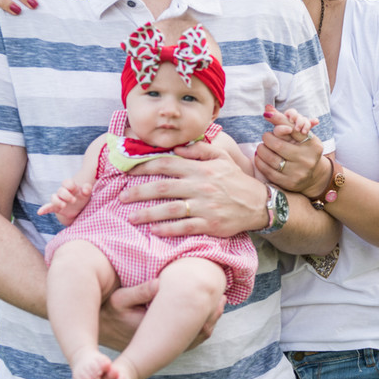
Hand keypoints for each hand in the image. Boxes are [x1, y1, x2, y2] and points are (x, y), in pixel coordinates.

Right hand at [37, 179, 92, 225]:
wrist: (79, 208)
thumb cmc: (82, 198)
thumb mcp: (87, 193)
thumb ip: (87, 189)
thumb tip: (86, 189)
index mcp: (70, 187)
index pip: (67, 182)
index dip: (70, 185)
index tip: (75, 189)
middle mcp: (63, 192)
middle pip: (60, 190)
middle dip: (66, 195)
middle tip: (74, 201)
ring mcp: (58, 200)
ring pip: (53, 198)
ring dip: (58, 201)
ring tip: (64, 205)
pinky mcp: (56, 208)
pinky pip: (48, 207)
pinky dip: (44, 209)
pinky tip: (39, 212)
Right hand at [95, 281, 223, 350]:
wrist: (93, 328)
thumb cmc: (107, 311)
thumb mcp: (121, 299)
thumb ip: (142, 291)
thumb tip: (161, 282)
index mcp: (156, 332)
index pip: (190, 327)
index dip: (207, 314)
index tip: (217, 296)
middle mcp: (161, 344)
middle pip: (196, 334)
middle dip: (211, 317)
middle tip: (222, 299)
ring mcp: (161, 347)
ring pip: (192, 339)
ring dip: (206, 322)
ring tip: (218, 303)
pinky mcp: (159, 345)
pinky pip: (185, 340)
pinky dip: (197, 327)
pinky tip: (203, 313)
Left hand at [119, 141, 268, 236]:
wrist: (258, 204)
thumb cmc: (235, 180)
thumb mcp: (222, 157)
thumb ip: (200, 149)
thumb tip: (178, 147)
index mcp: (199, 168)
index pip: (166, 164)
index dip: (144, 166)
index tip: (128, 170)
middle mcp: (199, 186)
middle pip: (162, 187)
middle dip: (138, 191)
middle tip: (121, 197)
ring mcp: (204, 206)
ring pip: (169, 209)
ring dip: (147, 213)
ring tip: (130, 218)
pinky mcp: (209, 224)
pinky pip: (183, 227)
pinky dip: (167, 229)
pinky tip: (153, 231)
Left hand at [254, 105, 327, 194]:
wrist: (314, 176)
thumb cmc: (303, 150)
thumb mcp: (301, 135)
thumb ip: (286, 121)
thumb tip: (267, 108)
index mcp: (312, 144)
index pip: (292, 128)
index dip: (278, 119)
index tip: (266, 114)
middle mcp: (307, 158)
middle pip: (278, 144)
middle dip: (267, 138)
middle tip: (266, 137)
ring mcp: (298, 173)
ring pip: (271, 158)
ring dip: (261, 150)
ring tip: (261, 147)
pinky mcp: (289, 183)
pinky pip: (268, 171)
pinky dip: (260, 162)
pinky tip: (260, 157)